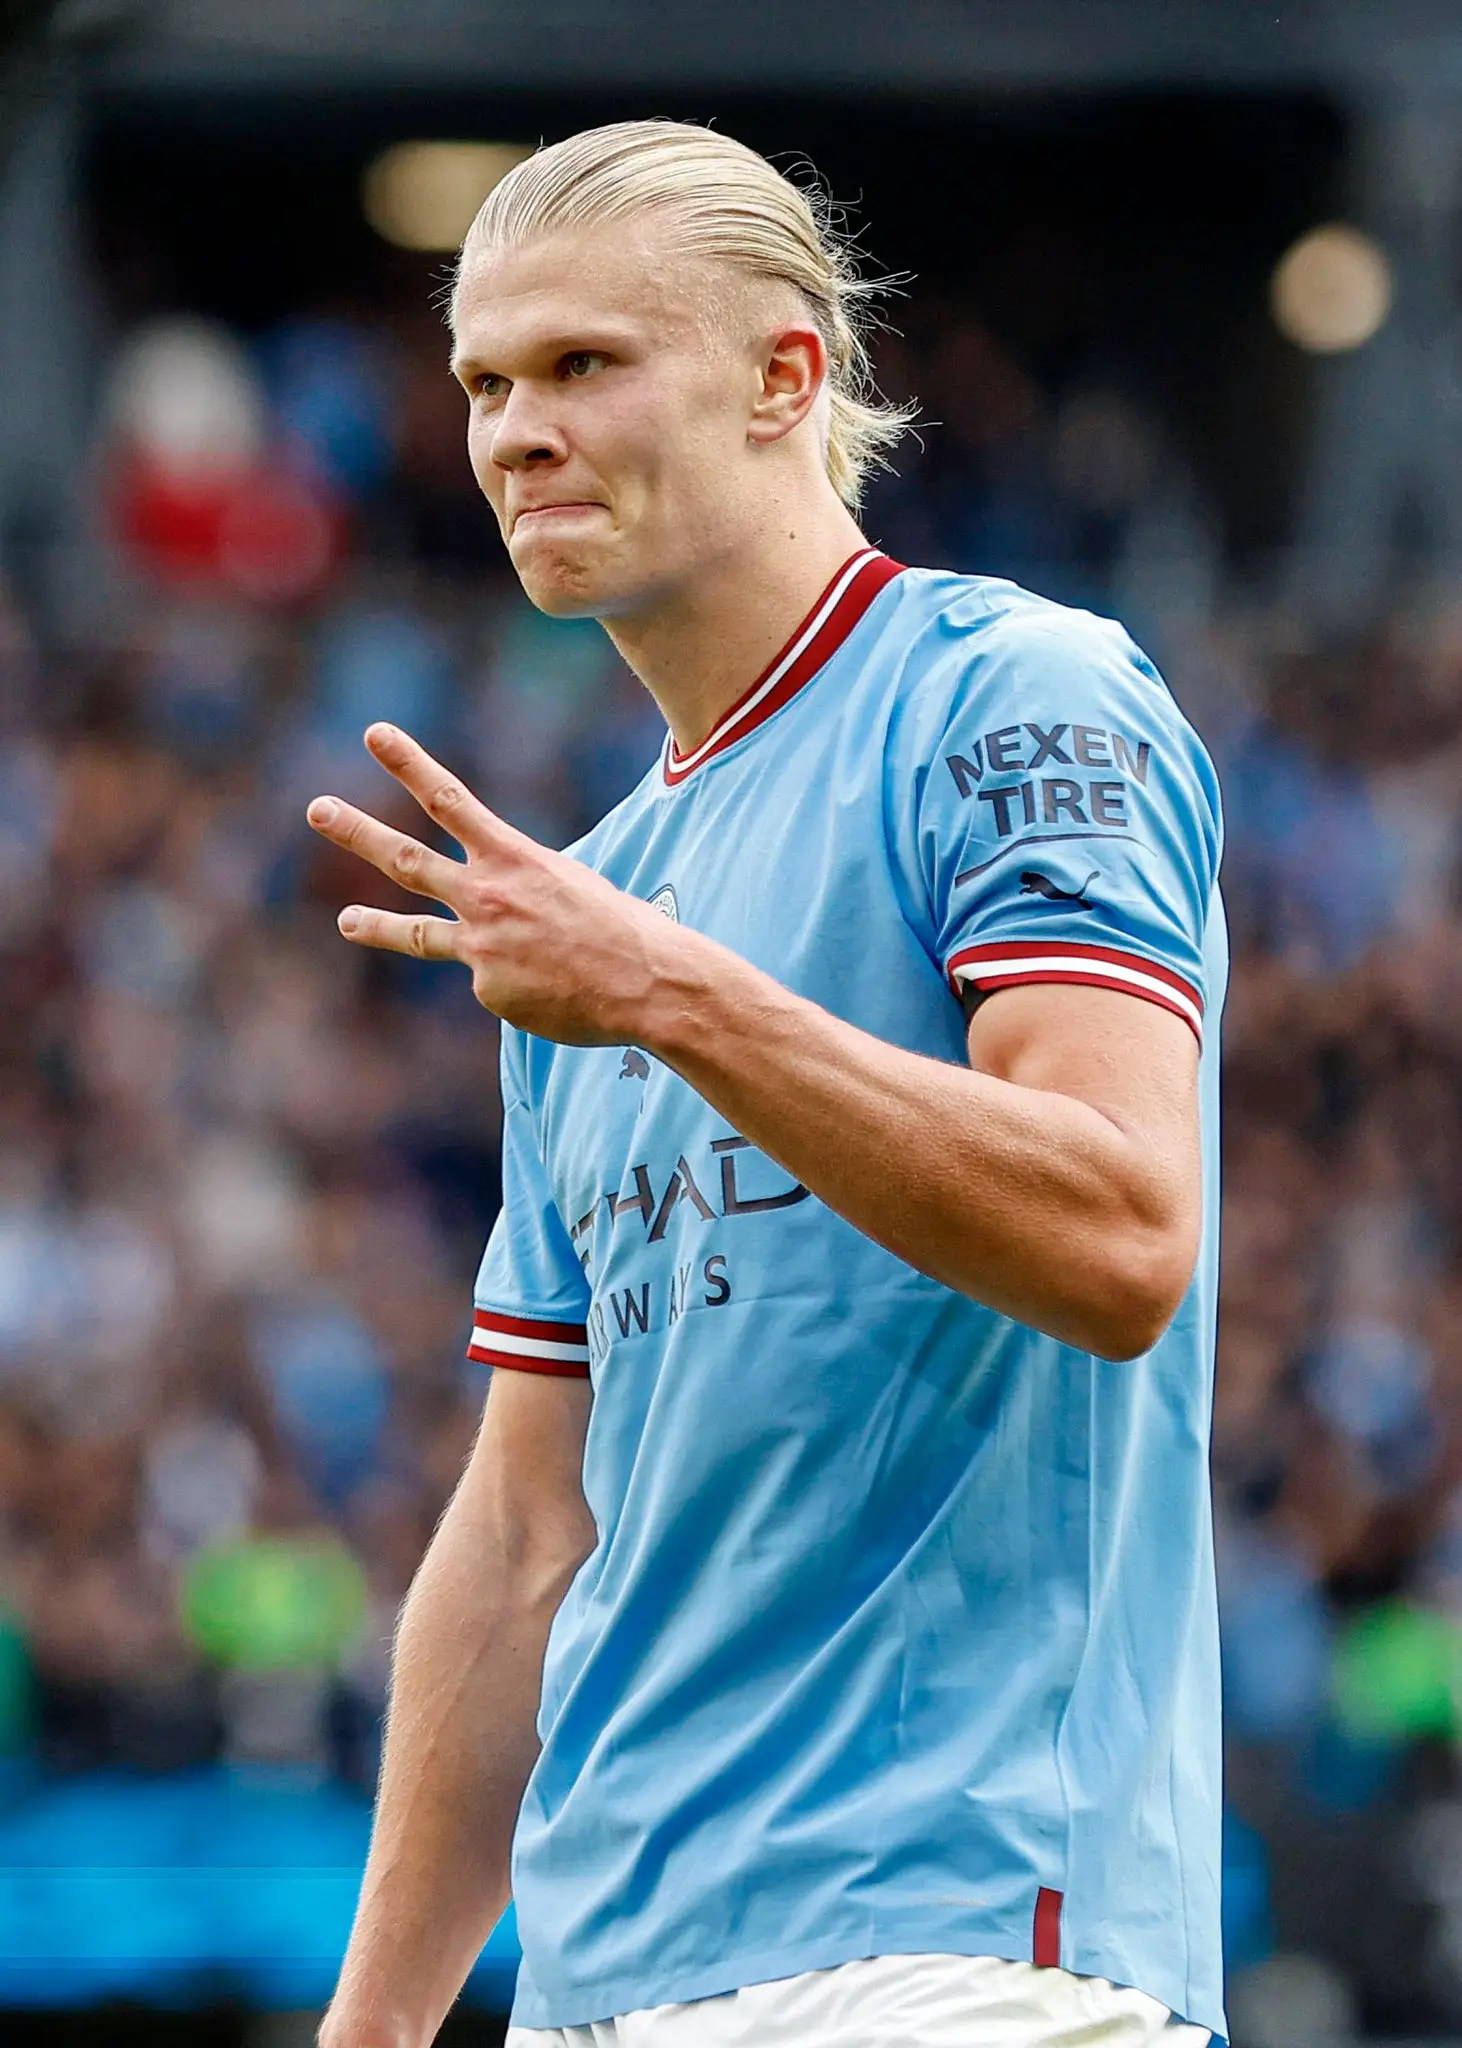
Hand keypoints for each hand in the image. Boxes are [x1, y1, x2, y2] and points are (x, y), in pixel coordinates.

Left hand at [306, 723, 683, 1044]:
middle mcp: (487, 895)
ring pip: (415, 932)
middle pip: (407, 858)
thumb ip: (518, 885)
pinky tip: (552, 988)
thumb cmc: (618, 928)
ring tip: (344, 919)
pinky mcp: (488, 989)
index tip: (375, 733)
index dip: (406, 763)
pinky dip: (517, 983)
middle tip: (317, 808)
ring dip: (372, 923)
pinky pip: (493, 983)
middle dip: (358, 831)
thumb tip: (493, 913)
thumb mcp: (569, 884)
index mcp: (513, 857)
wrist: (647, 982)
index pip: (448, 798)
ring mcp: (481, 945)